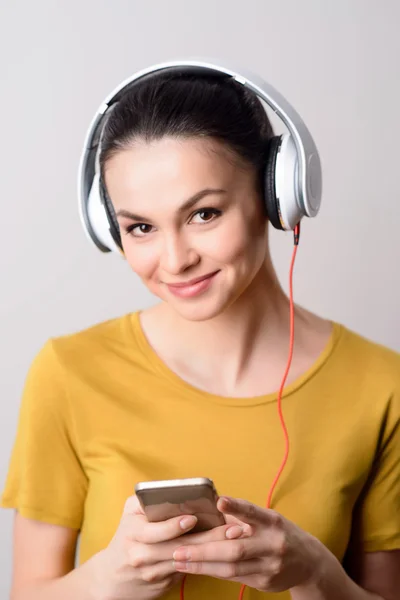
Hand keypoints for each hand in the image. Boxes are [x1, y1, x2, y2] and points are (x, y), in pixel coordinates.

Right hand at [89, 494, 245, 599]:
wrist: (111, 578)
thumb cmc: (127, 535)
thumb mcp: (130, 513)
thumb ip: (149, 499)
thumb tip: (177, 489)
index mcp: (134, 533)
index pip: (156, 531)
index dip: (174, 526)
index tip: (192, 518)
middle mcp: (142, 555)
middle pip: (180, 547)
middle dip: (210, 538)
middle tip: (234, 528)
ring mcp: (154, 573)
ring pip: (189, 561)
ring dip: (215, 551)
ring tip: (236, 539)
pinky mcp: (164, 585)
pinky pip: (188, 571)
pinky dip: (207, 561)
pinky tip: (227, 553)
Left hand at [172, 496, 323, 593]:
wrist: (309, 562)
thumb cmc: (280, 533)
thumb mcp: (268, 519)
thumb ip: (244, 515)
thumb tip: (212, 504)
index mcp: (273, 522)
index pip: (253, 513)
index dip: (237, 508)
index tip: (220, 502)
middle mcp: (273, 544)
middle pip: (235, 549)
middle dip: (204, 551)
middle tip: (179, 549)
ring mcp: (270, 566)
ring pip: (232, 568)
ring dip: (202, 565)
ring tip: (179, 560)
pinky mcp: (265, 582)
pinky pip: (235, 577)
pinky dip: (214, 572)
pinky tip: (195, 568)